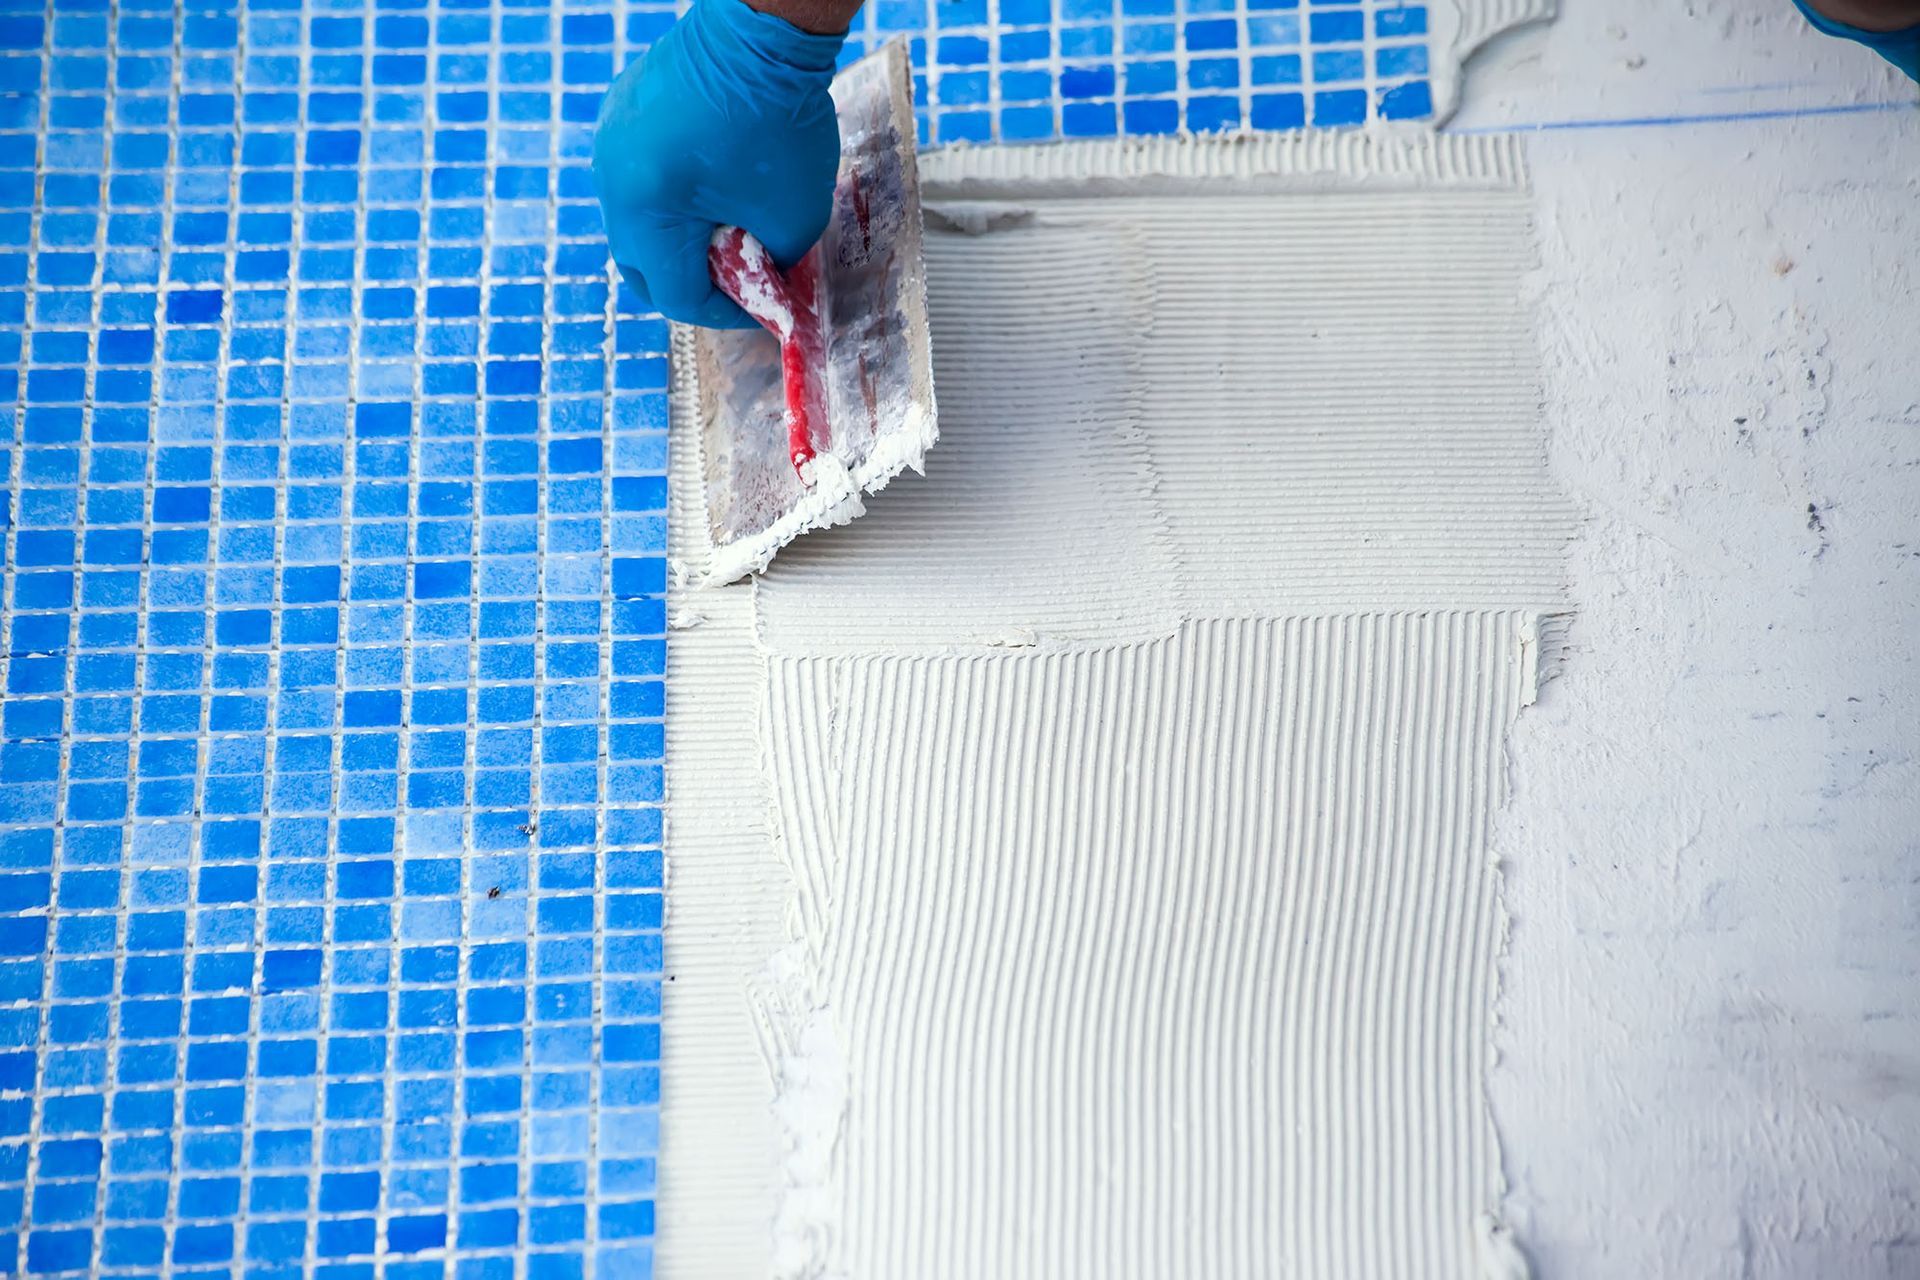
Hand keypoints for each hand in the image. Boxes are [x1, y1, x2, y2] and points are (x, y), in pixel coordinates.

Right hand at [592, 0, 847, 328]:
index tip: (763, 307)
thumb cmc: (779, 126)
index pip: (678, 296)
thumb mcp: (793, 218)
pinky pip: (637, 179)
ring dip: (678, 239)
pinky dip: (671, 197)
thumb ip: (773, 266)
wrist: (760, 30)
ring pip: (636, 224)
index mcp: (645, 215)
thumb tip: (762, 284)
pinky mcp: (618, 118)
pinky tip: (710, 182)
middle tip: (738, 282)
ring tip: (727, 229)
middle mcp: (612, 185)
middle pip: (644, 269)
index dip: (727, 312)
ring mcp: (608, 148)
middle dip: (693, 283)